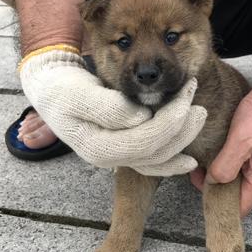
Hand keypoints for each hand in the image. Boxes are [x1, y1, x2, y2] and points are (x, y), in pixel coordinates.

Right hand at [19, 47, 206, 175]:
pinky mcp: (125, 151)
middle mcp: (109, 159)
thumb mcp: (78, 92)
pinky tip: (189, 161)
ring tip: (198, 113)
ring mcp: (118, 158)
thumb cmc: (63, 88)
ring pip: (158, 158)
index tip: (187, 92)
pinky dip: (172, 161)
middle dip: (182, 126)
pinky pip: (152, 163)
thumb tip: (140, 117)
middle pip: (156, 151)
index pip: (144, 141)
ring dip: (182, 137)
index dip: (171, 120)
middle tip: (196, 99)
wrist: (53, 91)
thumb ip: (107, 107)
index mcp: (97, 148)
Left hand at [190, 64, 251, 216]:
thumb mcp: (240, 141)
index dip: (215, 201)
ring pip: (237, 181)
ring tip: (204, 160)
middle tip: (197, 169)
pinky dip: (228, 164)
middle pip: (236, 195)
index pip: (237, 208)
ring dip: (220, 174)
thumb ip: (225, 167)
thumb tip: (212, 183)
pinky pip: (241, 169)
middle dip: (215, 186)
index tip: (198, 185)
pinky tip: (217, 153)